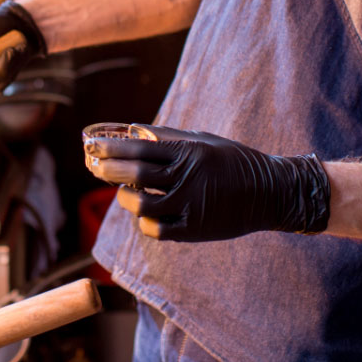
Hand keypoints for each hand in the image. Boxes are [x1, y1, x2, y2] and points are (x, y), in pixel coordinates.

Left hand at [87, 126, 329, 241]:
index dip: (111, 147)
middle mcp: (188, 178)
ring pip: (142, 205)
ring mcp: (191, 206)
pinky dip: (144, 222)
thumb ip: (170, 137)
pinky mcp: (195, 230)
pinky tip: (143, 214)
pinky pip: (158, 229)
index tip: (91, 145)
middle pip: (136, 175)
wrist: (270, 192)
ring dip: (124, 198)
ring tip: (122, 192)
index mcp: (189, 152)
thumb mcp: (204, 140)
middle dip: (108, 170)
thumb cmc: (233, 161)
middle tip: (94, 166)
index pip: (140, 148)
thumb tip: (135, 131)